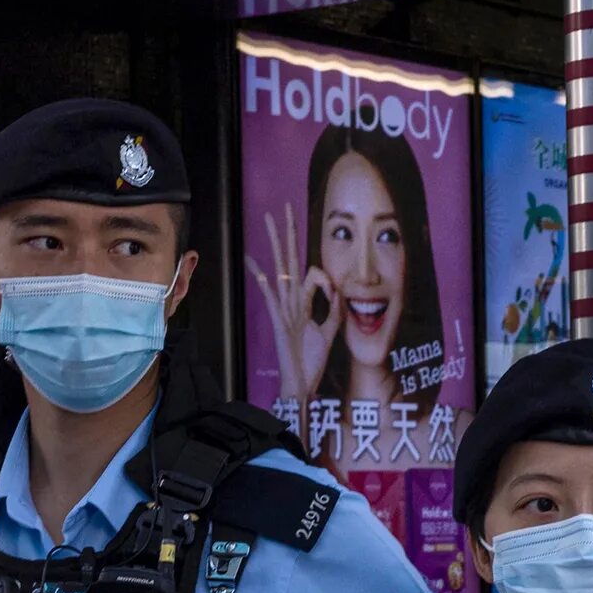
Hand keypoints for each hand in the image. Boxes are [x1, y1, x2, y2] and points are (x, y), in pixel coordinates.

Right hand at [242, 204, 338, 403]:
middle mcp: (291, 301)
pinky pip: (270, 297)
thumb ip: (334, 310)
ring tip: (269, 220)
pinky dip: (263, 281)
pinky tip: (254, 264)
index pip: (312, 273)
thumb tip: (338, 290)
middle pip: (289, 259)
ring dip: (275, 244)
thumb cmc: (312, 361)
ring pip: (279, 268)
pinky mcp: (278, 321)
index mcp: (303, 303)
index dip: (326, 278)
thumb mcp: (330, 331)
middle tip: (285, 208)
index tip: (334, 294)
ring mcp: (282, 309)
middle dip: (288, 233)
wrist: (302, 384)